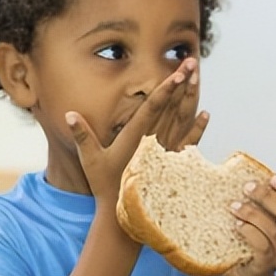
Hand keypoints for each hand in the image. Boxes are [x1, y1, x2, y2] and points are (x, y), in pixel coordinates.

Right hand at [67, 58, 207, 205]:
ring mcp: (166, 151)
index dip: (166, 89)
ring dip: (190, 98)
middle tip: (191, 62)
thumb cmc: (105, 185)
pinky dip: (198, 128)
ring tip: (197, 78)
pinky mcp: (173, 161)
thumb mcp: (91, 159)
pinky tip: (206, 114)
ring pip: (182, 119)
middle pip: (172, 107)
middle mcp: (155, 141)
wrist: (125, 213)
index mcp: (137, 137)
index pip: (154, 107)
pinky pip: (189, 141)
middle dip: (182, 83)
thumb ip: (82, 135)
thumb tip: (69, 114)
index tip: (177, 73)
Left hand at [227, 173, 275, 275]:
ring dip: (252, 213)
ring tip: (234, 205)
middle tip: (247, 187)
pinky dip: (248, 231)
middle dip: (267, 196)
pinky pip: (261, 245)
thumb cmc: (249, 245)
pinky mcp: (266, 265)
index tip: (271, 178)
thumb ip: (262, 207)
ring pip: (272, 228)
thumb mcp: (262, 224)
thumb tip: (247, 178)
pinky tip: (236, 224)